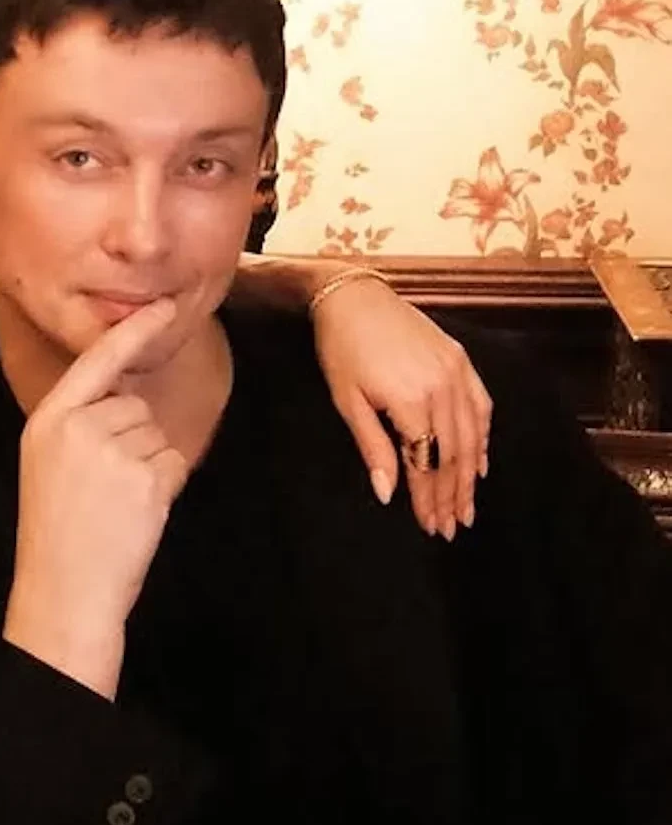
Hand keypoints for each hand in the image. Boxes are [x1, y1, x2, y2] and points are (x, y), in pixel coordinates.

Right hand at [3, 299, 188, 700]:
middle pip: (133, 405)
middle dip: (131, 438)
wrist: (63, 588)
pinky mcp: (148, 481)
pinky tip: (137, 513)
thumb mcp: (47, 461)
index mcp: (49, 419)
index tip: (162, 307)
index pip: (97, 361)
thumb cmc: (56, 529)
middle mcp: (80, 427)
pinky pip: (174, 462)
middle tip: (103, 487)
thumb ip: (79, 423)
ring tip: (116, 503)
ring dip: (149, 464)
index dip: (133, 331)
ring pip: (156, 433)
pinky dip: (165, 486)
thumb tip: (127, 396)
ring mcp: (115, 453)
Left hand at [309, 275, 491, 539]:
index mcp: (410, 401)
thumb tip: (387, 494)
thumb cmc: (340, 349)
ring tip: (467, 507)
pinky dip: (483, 437)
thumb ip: (372, 447)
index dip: (429, 498)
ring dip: (470, 475)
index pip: (425, 463)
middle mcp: (441, 388)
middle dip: (453, 495)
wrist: (354, 297)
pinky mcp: (461, 360)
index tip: (431, 525)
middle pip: (453, 455)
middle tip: (452, 527)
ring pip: (471, 436)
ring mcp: (456, 372)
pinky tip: (480, 463)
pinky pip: (481, 406)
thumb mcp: (347, 400)